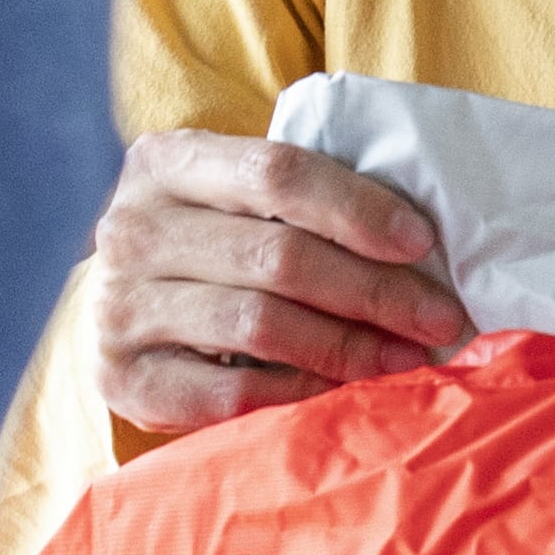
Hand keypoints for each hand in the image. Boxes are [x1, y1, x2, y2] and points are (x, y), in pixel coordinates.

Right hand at [86, 128, 473, 435]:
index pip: (276, 172)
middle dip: (374, 290)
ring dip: (347, 345)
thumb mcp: (235, 198)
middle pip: (277, 256)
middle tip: (438, 316)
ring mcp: (117, 307)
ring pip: (259, 324)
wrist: (121, 307)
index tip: (421, 243)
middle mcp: (130, 230)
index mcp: (164, 162)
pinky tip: (339, 388)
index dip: (357, 208)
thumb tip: (420, 243)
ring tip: (404, 356)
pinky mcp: (120, 379)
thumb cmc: (211, 241)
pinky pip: (230, 393)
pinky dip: (298, 390)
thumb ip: (302, 199)